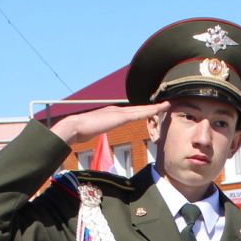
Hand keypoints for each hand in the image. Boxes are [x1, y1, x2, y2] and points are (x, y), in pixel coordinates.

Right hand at [49, 102, 163, 149]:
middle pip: (138, 109)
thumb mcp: (90, 132)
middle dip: (151, 107)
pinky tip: (159, 109)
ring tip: (166, 105)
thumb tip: (88, 136)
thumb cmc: (79, 131)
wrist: (74, 127)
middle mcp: (116, 110)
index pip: (130, 113)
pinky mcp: (120, 117)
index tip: (150, 111)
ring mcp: (118, 112)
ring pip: (141, 109)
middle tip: (164, 104)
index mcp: (111, 114)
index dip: (141, 111)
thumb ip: (94, 132)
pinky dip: (150, 111)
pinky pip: (139, 114)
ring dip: (154, 107)